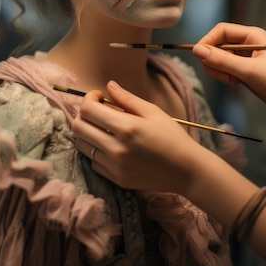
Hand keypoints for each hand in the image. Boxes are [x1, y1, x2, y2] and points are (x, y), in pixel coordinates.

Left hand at [72, 81, 201, 192]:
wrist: (186, 170)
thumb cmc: (172, 137)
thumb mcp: (153, 112)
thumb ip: (127, 98)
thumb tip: (108, 85)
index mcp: (127, 128)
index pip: (88, 110)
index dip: (88, 98)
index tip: (99, 96)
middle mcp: (116, 149)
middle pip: (78, 127)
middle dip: (83, 114)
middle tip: (97, 110)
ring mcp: (115, 167)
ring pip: (82, 146)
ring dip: (88, 132)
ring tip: (104, 128)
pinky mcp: (116, 179)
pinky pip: (93, 162)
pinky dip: (97, 151)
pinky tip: (111, 145)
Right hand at [193, 22, 265, 114]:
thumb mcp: (250, 70)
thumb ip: (223, 61)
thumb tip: (197, 50)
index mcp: (250, 36)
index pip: (221, 31)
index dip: (208, 41)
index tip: (200, 56)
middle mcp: (245, 44)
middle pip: (216, 45)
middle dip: (213, 60)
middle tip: (222, 74)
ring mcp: (243, 58)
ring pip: (218, 58)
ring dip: (218, 70)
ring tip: (232, 80)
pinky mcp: (243, 70)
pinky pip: (224, 69)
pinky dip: (223, 76)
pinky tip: (235, 83)